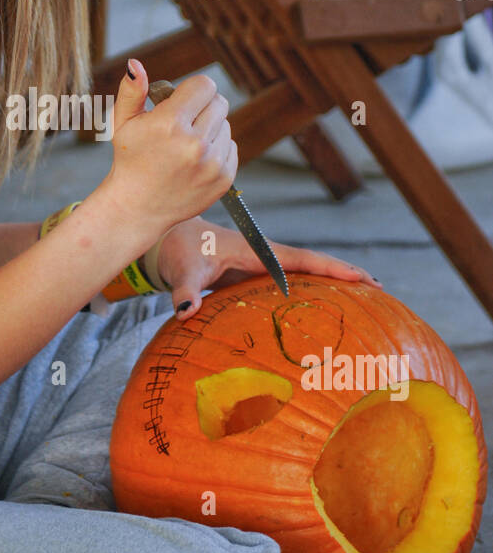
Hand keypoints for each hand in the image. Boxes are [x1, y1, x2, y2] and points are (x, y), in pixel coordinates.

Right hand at [106, 61, 237, 239]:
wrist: (137, 208)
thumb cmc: (129, 160)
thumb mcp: (123, 122)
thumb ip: (132, 91)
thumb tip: (135, 64)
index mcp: (170, 124)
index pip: (204, 85)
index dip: (192, 90)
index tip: (182, 100)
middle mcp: (194, 144)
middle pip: (218, 102)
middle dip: (202, 107)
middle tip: (183, 123)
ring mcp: (212, 163)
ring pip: (225, 125)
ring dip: (209, 128)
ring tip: (185, 145)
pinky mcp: (224, 178)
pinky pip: (231, 147)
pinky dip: (216, 149)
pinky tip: (195, 160)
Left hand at [148, 220, 381, 319]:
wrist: (170, 241)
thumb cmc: (179, 250)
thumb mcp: (182, 269)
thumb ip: (185, 290)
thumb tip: (186, 311)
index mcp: (257, 251)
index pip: (302, 259)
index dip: (331, 267)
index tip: (362, 277)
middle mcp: (265, 257)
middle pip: (313, 265)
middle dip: (346, 274)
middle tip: (381, 289)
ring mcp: (263, 268)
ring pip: (305, 275)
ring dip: (334, 283)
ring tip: (368, 299)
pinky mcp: (256, 279)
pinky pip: (290, 286)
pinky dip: (312, 292)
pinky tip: (328, 308)